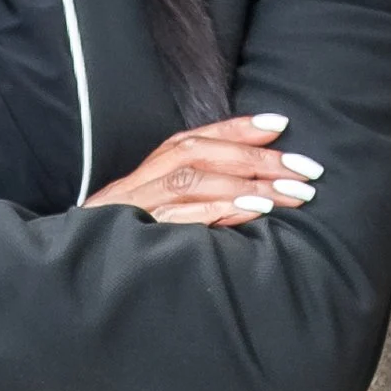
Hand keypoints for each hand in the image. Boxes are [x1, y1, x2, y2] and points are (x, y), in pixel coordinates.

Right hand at [86, 112, 322, 227]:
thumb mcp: (167, 205)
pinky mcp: (138, 235)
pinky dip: (218, 212)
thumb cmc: (134, 236)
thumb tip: (261, 183)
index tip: (282, 124)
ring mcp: (140, 205)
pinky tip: (252, 214)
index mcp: (157, 165)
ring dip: (247, 185)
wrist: (84, 266)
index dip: (241, 128)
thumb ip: (204, 188)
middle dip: (260, 160)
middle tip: (306, 171)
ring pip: (195, 181)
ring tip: (289, 193)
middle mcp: (147, 177)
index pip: (203, 137)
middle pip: (204, 154)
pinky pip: (181, 218)